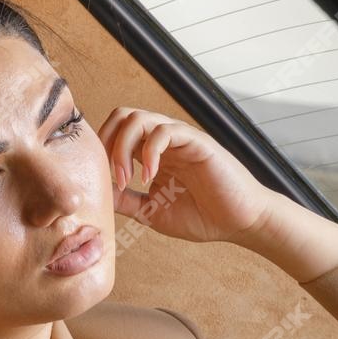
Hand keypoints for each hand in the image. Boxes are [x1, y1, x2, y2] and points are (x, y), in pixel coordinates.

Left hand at [96, 106, 337, 281]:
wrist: (239, 223)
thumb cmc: (201, 216)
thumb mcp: (152, 212)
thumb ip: (125, 201)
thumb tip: (98, 194)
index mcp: (151, 154)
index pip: (116, 132)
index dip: (101, 150)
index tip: (101, 181)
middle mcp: (163, 141)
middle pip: (122, 116)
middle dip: (108, 142)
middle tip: (113, 176)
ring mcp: (180, 139)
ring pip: (139, 118)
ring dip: (124, 148)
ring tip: (127, 179)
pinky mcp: (197, 143)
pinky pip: (166, 131)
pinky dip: (150, 151)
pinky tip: (150, 176)